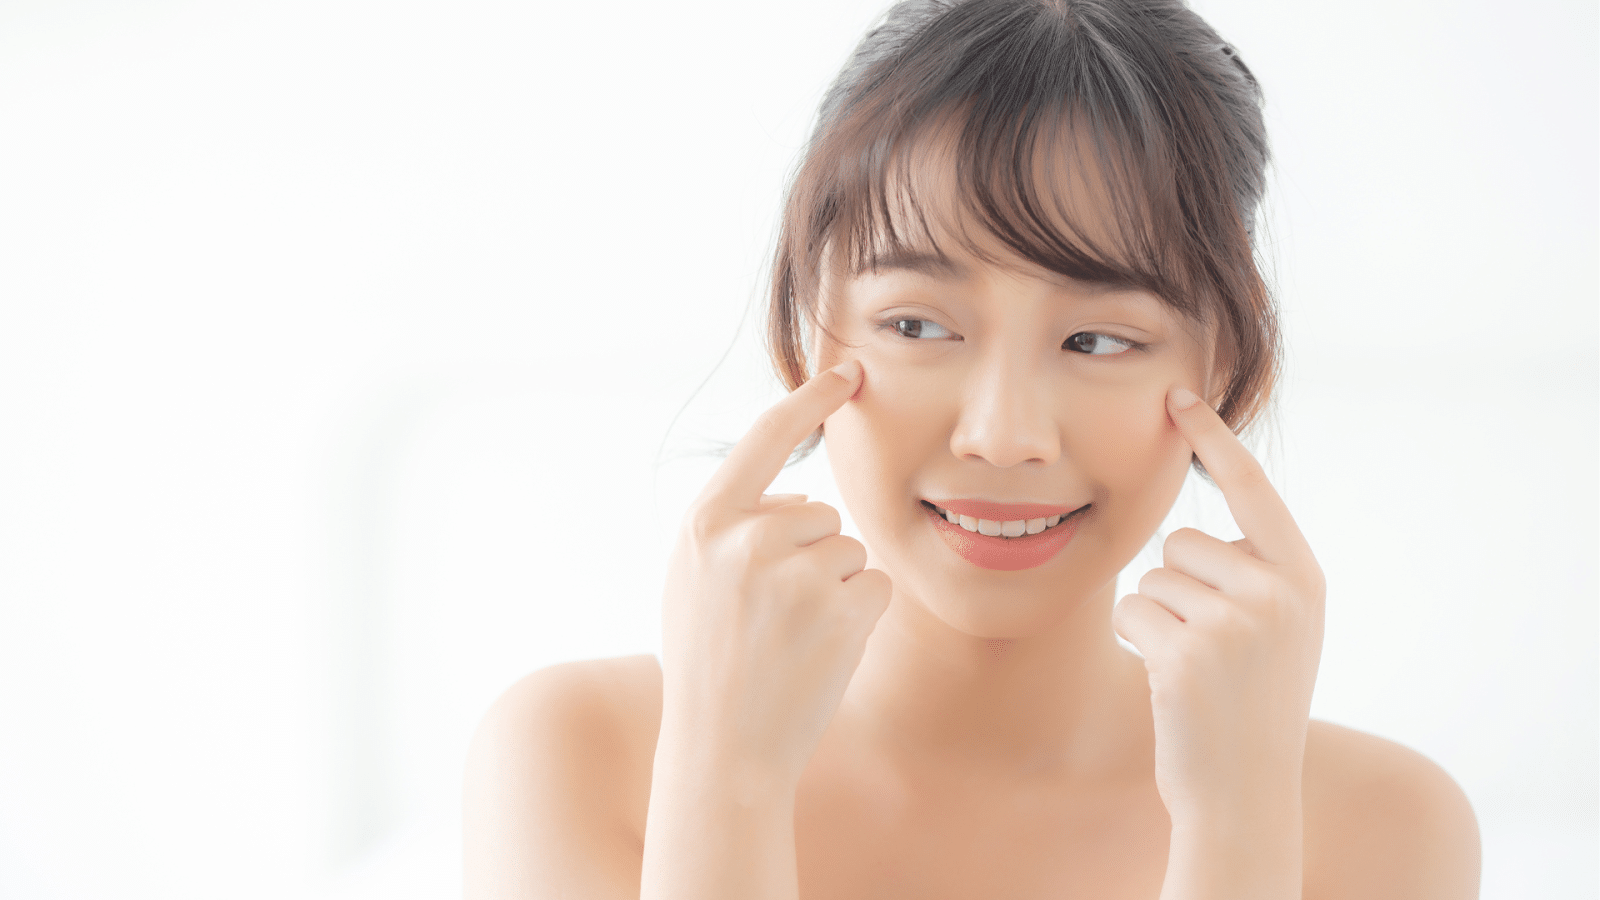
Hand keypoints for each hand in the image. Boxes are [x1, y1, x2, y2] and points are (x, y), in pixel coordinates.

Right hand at [658, 359, 892, 794]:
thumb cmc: (709, 663)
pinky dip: (859, 616)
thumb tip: (803, 497)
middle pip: (820, 514)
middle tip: (771, 618)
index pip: (767, 439)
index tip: (848, 372)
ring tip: (790, 638)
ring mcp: (794, 573)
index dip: (810, 400)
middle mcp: (748, 538)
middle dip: (810, 557)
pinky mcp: (839, 609)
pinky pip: (873, 585)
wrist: (722, 748)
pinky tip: (821, 650)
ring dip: (834, 589)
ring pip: (849, 550)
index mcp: (706, 523)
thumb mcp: (692, 580)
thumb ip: (732, 529)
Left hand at [1112, 387, 1325, 826]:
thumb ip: (1252, 573)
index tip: (1178, 394)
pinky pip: (1130, 609)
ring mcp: (1235, 622)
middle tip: (1209, 650)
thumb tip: (1195, 531)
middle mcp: (1277, 592)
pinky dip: (1136, 640)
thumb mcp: (1277, 629)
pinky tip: (1168, 681)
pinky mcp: (1188, 652)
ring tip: (1193, 668)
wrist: (1245, 793)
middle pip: (1182, 542)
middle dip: (1177, 588)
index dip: (1213, 438)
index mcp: (1302, 577)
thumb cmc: (1249, 705)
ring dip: (1155, 618)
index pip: (1252, 489)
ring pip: (1151, 576)